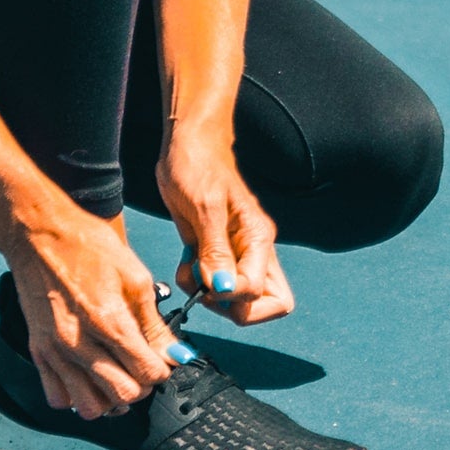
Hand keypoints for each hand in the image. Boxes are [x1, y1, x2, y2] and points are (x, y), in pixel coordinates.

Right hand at [3, 197, 185, 419]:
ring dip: (108, 397)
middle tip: (140, 364)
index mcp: (108, 320)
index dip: (161, 368)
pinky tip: (86, 376)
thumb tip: (173, 353)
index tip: (160, 358)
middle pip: (123, 395)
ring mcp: (55, 350)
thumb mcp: (134, 275)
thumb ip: (154, 322)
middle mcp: (79, 342)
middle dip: (140, 384)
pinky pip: (58, 397)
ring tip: (115, 375)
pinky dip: (75, 395)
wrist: (39, 233)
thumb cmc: (86, 246)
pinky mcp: (37, 351)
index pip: (148, 373)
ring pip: (90, 406)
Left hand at [158, 135, 293, 326]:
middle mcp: (253, 251)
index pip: (265, 295)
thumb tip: (225, 289)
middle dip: (230, 307)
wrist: (186, 142)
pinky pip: (214, 284)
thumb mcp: (204, 207)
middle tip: (202, 288)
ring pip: (237, 299)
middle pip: (262, 305)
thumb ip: (215, 251)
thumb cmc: (197, 164)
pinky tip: (184, 264)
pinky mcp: (216, 252)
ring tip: (188, 271)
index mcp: (259, 239)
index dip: (236, 299)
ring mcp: (236, 254)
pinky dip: (197, 284)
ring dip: (210, 297)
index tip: (207, 283)